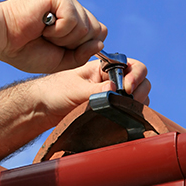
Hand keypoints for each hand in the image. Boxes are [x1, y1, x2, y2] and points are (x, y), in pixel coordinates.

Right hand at [0, 0, 106, 72]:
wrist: (3, 41)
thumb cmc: (27, 51)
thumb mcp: (61, 61)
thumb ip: (82, 55)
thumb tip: (101, 43)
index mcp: (75, 22)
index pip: (99, 33)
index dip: (87, 46)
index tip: (63, 49)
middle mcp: (73, 9)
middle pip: (96, 30)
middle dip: (75, 44)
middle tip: (51, 41)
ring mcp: (67, 0)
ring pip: (86, 27)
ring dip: (64, 38)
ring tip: (45, 33)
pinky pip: (73, 19)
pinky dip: (58, 30)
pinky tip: (43, 26)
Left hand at [33, 58, 149, 128]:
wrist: (43, 109)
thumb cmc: (55, 92)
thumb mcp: (75, 89)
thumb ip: (96, 89)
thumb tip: (116, 89)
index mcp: (106, 67)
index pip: (134, 66)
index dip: (135, 76)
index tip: (127, 88)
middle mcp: (114, 80)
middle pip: (142, 81)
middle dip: (139, 91)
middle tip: (127, 102)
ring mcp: (115, 96)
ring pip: (139, 97)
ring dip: (138, 103)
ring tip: (125, 111)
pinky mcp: (113, 111)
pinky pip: (132, 111)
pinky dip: (133, 114)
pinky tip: (125, 118)